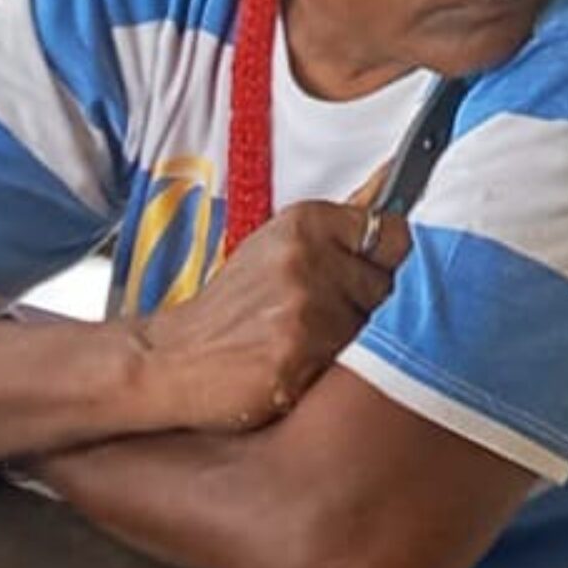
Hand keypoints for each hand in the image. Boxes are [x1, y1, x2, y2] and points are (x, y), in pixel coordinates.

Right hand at [132, 203, 408, 433]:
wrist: (172, 359)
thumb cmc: (230, 309)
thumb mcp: (278, 251)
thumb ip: (337, 235)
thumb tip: (395, 196)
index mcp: (304, 223)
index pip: (392, 232)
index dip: (389, 262)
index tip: (377, 275)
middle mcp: (306, 257)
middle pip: (389, 286)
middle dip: (368, 308)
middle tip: (323, 321)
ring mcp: (304, 306)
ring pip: (374, 329)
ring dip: (350, 344)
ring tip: (307, 345)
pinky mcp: (298, 352)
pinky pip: (350, 364)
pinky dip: (332, 371)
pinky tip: (300, 367)